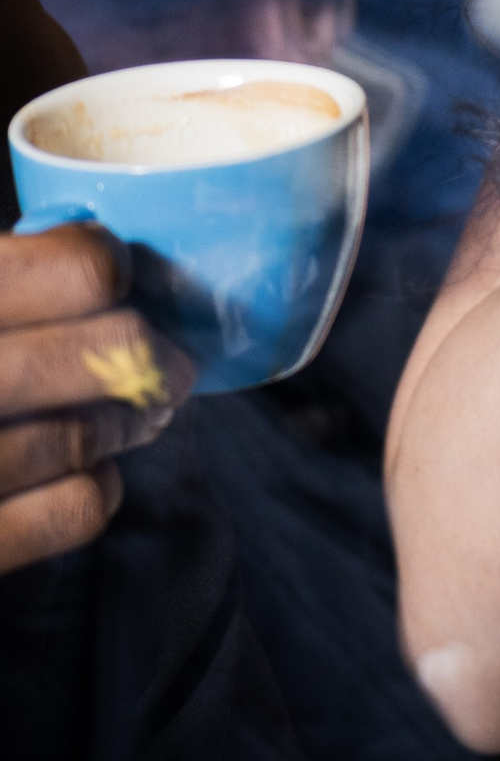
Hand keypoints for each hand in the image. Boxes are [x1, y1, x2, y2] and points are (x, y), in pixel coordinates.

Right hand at [0, 222, 193, 570]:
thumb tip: (82, 252)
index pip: (74, 269)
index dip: (106, 266)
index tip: (112, 276)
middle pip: (109, 353)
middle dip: (146, 355)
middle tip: (165, 361)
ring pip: (91, 431)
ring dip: (127, 421)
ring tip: (135, 415)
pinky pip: (73, 509)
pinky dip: (98, 488)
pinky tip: (87, 474)